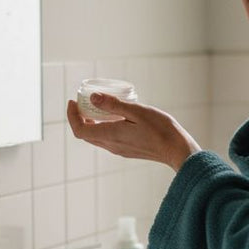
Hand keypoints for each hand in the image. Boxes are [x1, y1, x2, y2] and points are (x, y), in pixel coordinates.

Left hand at [67, 93, 199, 171]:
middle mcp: (111, 145)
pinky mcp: (127, 150)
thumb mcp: (137, 111)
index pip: (80, 130)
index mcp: (111, 135)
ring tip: (96, 107)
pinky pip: (107, 139)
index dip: (72, 116)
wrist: (177, 149)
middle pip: (85, 134)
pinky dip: (102, 128)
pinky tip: (113, 117)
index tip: (73, 102)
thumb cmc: (160, 129)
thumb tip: (93, 97)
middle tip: (82, 102)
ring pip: (96, 137)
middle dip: (79, 118)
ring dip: (91, 123)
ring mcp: (119, 150)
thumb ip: (113, 105)